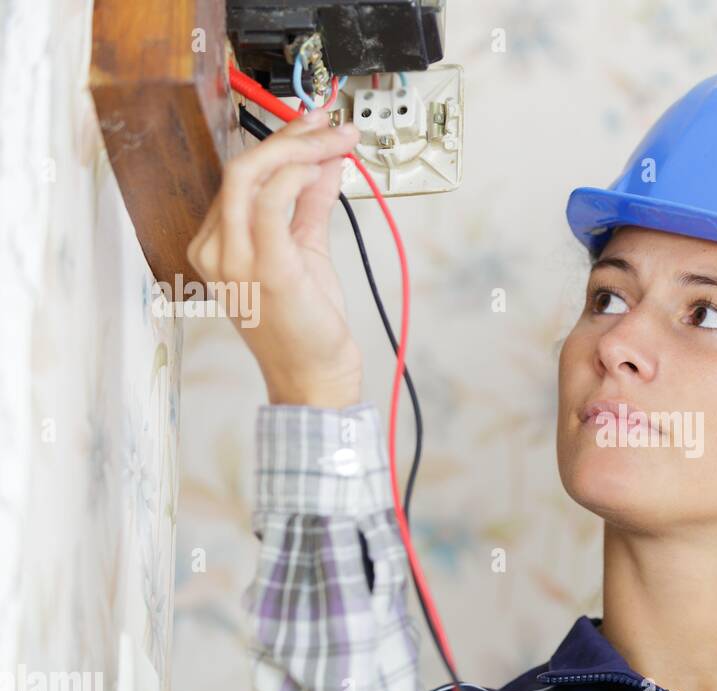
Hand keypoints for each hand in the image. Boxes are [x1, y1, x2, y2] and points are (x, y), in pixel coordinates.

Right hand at [186, 108, 363, 407]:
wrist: (313, 377)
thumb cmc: (305, 326)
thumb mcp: (306, 252)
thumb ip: (310, 206)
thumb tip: (326, 164)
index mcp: (218, 244)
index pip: (242, 176)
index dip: (281, 142)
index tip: (315, 125)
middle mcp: (216, 250)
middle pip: (241, 166)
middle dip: (289, 136)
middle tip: (330, 125)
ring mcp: (235, 260)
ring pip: (249, 175)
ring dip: (299, 149)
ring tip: (336, 141)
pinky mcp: (265, 269)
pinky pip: (269, 204)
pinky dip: (296, 177)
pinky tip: (322, 169)